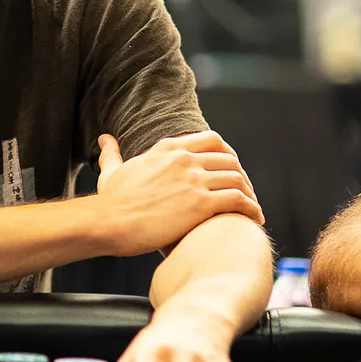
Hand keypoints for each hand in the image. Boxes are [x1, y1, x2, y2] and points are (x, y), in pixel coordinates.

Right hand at [95, 132, 263, 256]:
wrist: (109, 222)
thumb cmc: (109, 202)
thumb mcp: (112, 171)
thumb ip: (112, 154)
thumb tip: (105, 139)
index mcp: (168, 148)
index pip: (211, 140)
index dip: (228, 154)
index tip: (232, 168)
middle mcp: (184, 159)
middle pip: (229, 158)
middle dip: (242, 175)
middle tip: (246, 192)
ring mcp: (193, 180)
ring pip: (236, 178)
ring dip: (250, 193)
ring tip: (253, 208)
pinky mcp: (200, 203)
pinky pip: (238, 200)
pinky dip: (251, 208)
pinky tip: (255, 219)